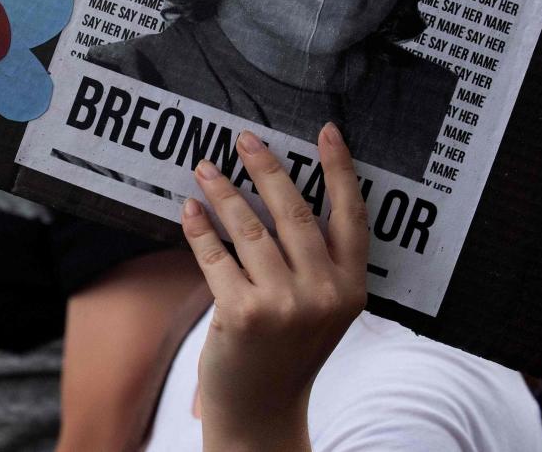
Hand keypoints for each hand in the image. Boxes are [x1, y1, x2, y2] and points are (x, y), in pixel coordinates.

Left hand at [180, 123, 368, 450]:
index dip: (341, 170)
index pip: (352, 216)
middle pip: (295, 212)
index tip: (328, 131)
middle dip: (267, 168)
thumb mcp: (323, 308)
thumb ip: (318, 261)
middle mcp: (324, 294)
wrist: (262, 411)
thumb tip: (279, 190)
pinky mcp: (242, 314)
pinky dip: (200, 229)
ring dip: (224, 192)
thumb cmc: (289, 350)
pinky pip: (216, 257)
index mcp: (352, 287)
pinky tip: (189, 209)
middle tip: (245, 138)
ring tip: (206, 167)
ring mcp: (284, 305)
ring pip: (250, 229)